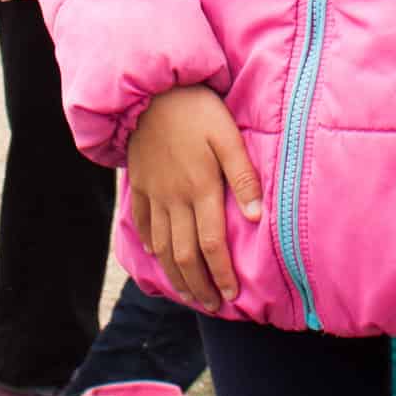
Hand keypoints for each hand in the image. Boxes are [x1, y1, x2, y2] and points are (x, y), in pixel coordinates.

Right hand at [126, 85, 264, 310]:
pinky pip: (143, 222)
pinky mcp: (140, 184)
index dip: (222, 274)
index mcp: (201, 189)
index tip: (232, 295)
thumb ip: (243, 177)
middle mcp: (175, 199)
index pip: (212, 245)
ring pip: (162, 246)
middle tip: (211, 305)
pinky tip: (156, 255)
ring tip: (187, 294)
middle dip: (199, 285)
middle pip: (184, 255)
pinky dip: (150, 244)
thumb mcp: (228, 137)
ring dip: (175, 275)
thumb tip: (256, 217)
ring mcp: (154, 193)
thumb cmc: (197, 110)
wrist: (151, 90)